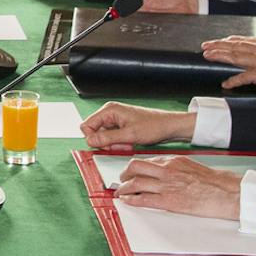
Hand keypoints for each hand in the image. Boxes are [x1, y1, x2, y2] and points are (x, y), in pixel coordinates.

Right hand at [80, 102, 194, 150]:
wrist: (169, 126)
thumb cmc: (154, 125)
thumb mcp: (129, 135)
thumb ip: (107, 138)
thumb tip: (90, 141)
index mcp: (109, 110)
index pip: (87, 126)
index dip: (93, 138)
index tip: (105, 145)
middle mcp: (110, 113)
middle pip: (94, 132)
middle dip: (106, 142)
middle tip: (120, 145)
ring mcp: (115, 120)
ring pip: (103, 136)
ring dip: (113, 144)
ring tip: (127, 144)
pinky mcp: (120, 126)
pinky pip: (112, 137)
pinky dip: (118, 143)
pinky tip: (129, 143)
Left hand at [113, 154, 242, 220]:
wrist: (228, 193)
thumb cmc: (214, 182)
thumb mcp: (192, 167)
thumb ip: (176, 168)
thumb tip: (163, 172)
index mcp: (174, 160)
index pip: (147, 161)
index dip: (135, 168)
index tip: (131, 172)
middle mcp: (167, 170)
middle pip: (135, 167)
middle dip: (124, 174)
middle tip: (122, 180)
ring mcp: (167, 185)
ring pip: (136, 183)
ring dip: (124, 189)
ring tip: (121, 193)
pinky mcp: (169, 201)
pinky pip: (143, 199)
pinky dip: (131, 200)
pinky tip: (127, 201)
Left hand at [201, 35, 255, 91]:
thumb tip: (248, 51)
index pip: (241, 40)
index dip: (226, 40)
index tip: (216, 41)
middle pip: (234, 46)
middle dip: (218, 45)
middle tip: (204, 46)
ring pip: (235, 57)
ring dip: (220, 56)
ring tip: (207, 56)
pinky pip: (244, 77)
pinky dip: (234, 80)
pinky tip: (225, 83)